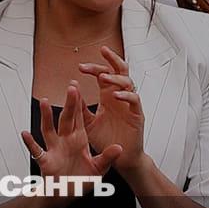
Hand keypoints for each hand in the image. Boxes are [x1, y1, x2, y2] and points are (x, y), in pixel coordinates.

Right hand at [21, 84, 121, 188]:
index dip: (79, 103)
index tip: (79, 87)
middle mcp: (65, 141)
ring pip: (49, 129)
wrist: (66, 195)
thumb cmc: (80, 181)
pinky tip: (25, 134)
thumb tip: (119, 148)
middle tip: (71, 87)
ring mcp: (54, 149)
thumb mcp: (98, 170)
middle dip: (69, 104)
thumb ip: (107, 158)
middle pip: (66, 118)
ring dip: (47, 116)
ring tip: (45, 103)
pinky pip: (37, 150)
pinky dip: (30, 143)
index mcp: (79, 140)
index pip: (79, 117)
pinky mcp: (46, 161)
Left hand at [78, 46, 144, 171]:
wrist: (120, 157)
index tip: (80, 67)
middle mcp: (119, 97)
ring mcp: (129, 104)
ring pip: (128, 82)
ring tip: (103, 77)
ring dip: (115, 78)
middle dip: (112, 59)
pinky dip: (126, 95)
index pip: (103, 74)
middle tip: (103, 50)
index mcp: (108, 96)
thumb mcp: (88, 122)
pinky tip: (115, 94)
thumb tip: (71, 90)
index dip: (93, 68)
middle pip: (120, 70)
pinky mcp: (137, 115)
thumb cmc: (106, 139)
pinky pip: (134, 100)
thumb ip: (81, 108)